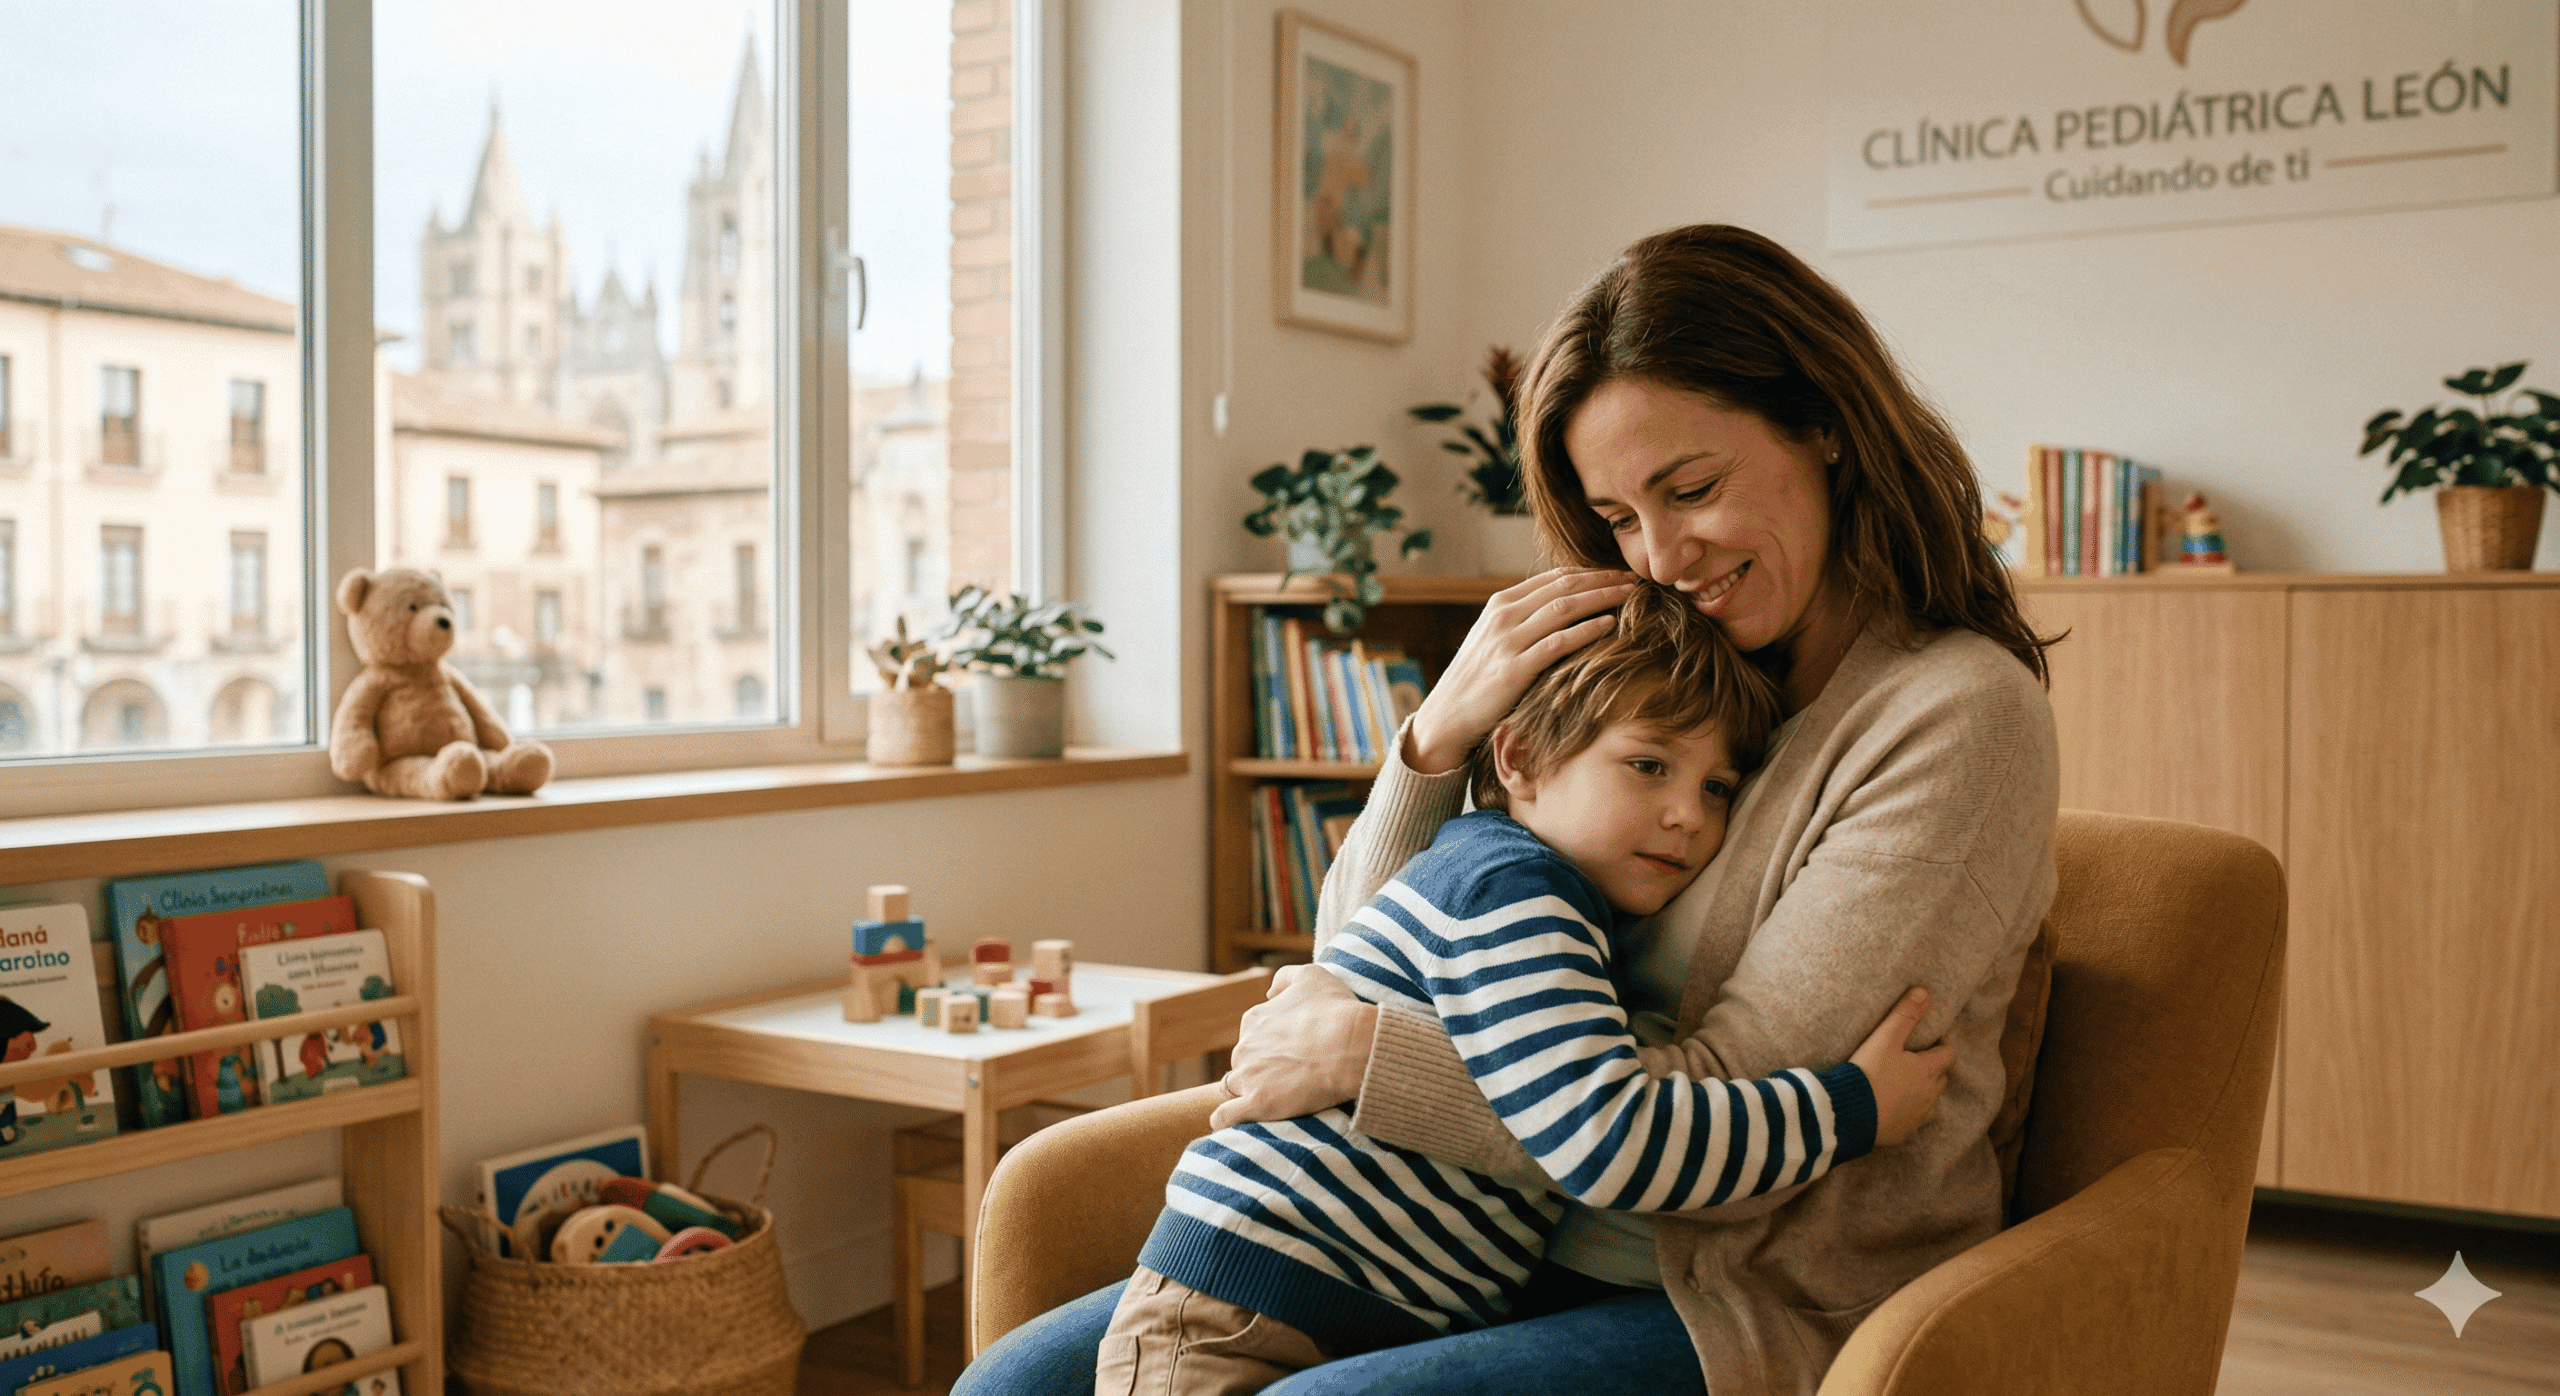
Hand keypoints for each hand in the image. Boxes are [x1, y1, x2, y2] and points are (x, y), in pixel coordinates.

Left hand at [1209, 964, 1379, 1129]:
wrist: (1352, 1045)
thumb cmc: (1336, 1010)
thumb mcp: (1311, 976)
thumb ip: (1284, 978)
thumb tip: (1269, 992)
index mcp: (1254, 1019)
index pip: (1252, 1037)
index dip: (1271, 1046)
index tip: (1292, 1054)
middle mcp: (1245, 1047)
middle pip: (1243, 1063)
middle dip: (1259, 1070)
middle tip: (1290, 1077)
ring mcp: (1249, 1076)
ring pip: (1234, 1088)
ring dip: (1247, 1093)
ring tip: (1273, 1100)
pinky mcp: (1258, 1103)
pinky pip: (1225, 1117)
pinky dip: (1225, 1120)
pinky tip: (1233, 1122)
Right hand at [1403, 568, 1637, 773]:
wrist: (1447, 715)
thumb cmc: (1477, 680)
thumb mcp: (1493, 639)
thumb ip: (1523, 621)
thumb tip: (1563, 610)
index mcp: (1500, 604)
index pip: (1554, 578)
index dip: (1590, 573)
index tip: (1616, 574)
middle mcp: (1503, 616)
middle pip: (1564, 587)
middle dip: (1602, 581)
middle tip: (1633, 579)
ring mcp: (1508, 641)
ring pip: (1564, 609)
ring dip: (1602, 598)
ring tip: (1630, 596)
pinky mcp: (1514, 669)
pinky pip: (1558, 643)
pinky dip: (1587, 630)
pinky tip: (1609, 624)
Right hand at [1848, 987, 1956, 1147]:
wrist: (1848, 1114)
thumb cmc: (1868, 1074)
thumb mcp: (1885, 1038)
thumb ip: (1905, 1014)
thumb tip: (1924, 992)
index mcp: (1927, 1072)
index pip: (1949, 1056)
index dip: (1943, 1046)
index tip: (1932, 1042)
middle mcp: (1928, 1097)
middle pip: (1941, 1079)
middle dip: (1932, 1069)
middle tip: (1914, 1060)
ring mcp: (1917, 1118)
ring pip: (1929, 1102)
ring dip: (1921, 1093)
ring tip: (1902, 1084)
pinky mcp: (1902, 1133)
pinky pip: (1911, 1121)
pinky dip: (1906, 1113)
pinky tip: (1889, 1107)